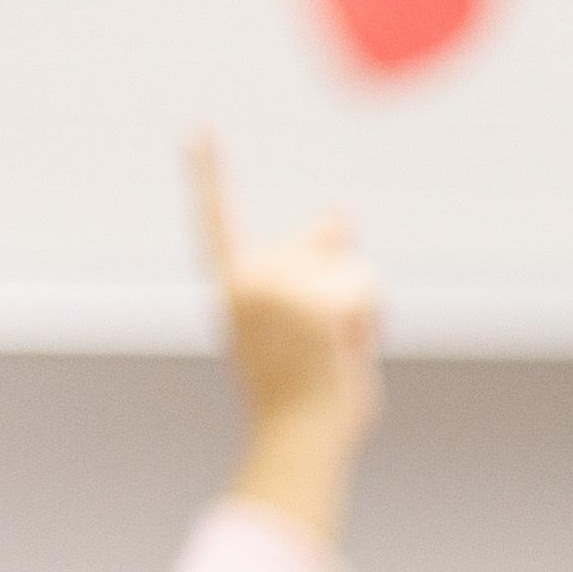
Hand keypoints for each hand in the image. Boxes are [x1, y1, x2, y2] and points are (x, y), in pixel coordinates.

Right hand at [197, 133, 382, 543]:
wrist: (297, 444)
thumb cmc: (301, 397)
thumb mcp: (304, 322)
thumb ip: (317, 267)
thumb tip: (342, 207)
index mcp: (232, 288)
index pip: (216, 219)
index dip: (209, 172)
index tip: (198, 127)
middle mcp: (249, 278)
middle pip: (323, 242)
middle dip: (341, 284)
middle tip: (320, 346)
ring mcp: (280, 286)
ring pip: (352, 265)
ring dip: (361, 310)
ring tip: (332, 354)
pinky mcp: (315, 300)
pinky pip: (368, 287)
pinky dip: (374, 321)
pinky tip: (345, 352)